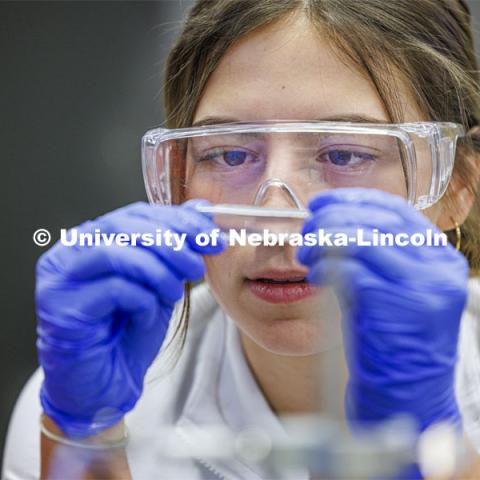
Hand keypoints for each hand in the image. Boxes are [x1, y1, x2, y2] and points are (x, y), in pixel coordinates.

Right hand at [36, 201, 223, 437]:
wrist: (105, 385)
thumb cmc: (128, 333)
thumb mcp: (160, 282)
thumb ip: (174, 246)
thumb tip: (201, 208)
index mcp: (93, 240)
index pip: (136, 213)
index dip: (177, 220)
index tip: (210, 235)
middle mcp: (70, 253)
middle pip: (124, 226)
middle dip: (171, 242)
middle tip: (197, 265)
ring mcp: (61, 280)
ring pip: (115, 251)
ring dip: (158, 270)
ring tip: (177, 291)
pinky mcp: (61, 309)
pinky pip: (112, 288)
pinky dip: (141, 298)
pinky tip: (148, 313)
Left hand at [297, 188, 467, 431]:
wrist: (406, 396)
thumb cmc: (389, 341)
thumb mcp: (388, 288)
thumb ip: (371, 255)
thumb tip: (331, 222)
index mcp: (439, 257)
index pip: (396, 210)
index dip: (354, 201)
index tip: (322, 202)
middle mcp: (439, 269)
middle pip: (377, 221)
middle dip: (333, 218)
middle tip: (307, 227)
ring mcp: (424, 289)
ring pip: (363, 241)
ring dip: (324, 240)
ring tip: (306, 252)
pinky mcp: (400, 310)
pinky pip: (354, 273)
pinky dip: (327, 267)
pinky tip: (315, 275)